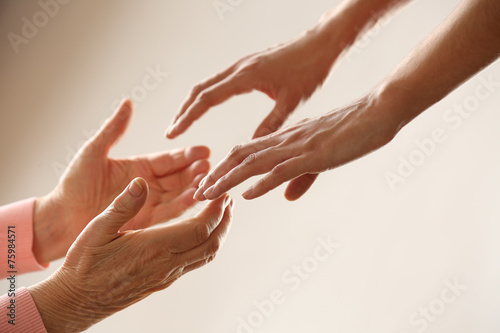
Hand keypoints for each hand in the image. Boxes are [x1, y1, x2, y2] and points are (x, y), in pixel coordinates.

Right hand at [29, 178, 233, 331]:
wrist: (77, 301)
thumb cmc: (84, 265)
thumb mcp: (97, 229)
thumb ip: (123, 205)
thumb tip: (142, 182)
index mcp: (153, 247)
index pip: (199, 229)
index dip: (216, 210)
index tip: (222, 193)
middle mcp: (166, 264)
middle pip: (211, 243)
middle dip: (225, 220)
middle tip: (228, 200)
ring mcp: (166, 276)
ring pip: (205, 255)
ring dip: (218, 233)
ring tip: (220, 213)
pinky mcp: (163, 281)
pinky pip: (194, 262)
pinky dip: (205, 244)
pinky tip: (198, 233)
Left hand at [34, 100, 210, 263]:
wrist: (61, 218)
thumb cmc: (73, 184)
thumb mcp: (94, 152)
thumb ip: (114, 130)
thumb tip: (128, 103)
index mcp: (139, 167)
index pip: (169, 160)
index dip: (187, 155)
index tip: (204, 150)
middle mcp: (148, 186)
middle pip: (179, 177)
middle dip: (196, 172)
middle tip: (210, 166)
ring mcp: (148, 204)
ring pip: (178, 195)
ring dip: (193, 189)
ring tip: (208, 182)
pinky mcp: (145, 222)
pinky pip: (168, 214)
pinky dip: (183, 207)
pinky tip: (195, 200)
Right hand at [166, 27, 337, 139]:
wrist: (321, 44)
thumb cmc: (310, 69)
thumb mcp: (291, 101)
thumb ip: (271, 124)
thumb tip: (251, 147)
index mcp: (246, 77)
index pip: (206, 99)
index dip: (187, 117)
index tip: (173, 132)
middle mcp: (239, 68)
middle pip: (200, 89)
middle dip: (184, 111)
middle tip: (171, 131)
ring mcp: (242, 65)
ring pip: (208, 83)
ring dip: (193, 102)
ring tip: (183, 120)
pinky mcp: (248, 65)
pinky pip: (219, 80)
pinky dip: (206, 94)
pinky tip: (206, 105)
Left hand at [194, 92, 398, 200]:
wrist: (377, 112)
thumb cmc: (352, 130)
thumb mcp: (323, 158)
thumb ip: (302, 177)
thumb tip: (287, 197)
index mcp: (285, 138)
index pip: (246, 151)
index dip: (225, 167)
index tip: (209, 181)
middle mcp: (285, 140)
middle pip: (241, 156)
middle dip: (217, 174)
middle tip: (196, 191)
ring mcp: (298, 146)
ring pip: (254, 163)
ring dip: (229, 179)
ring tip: (208, 194)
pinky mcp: (314, 154)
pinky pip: (282, 169)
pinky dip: (262, 183)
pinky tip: (247, 194)